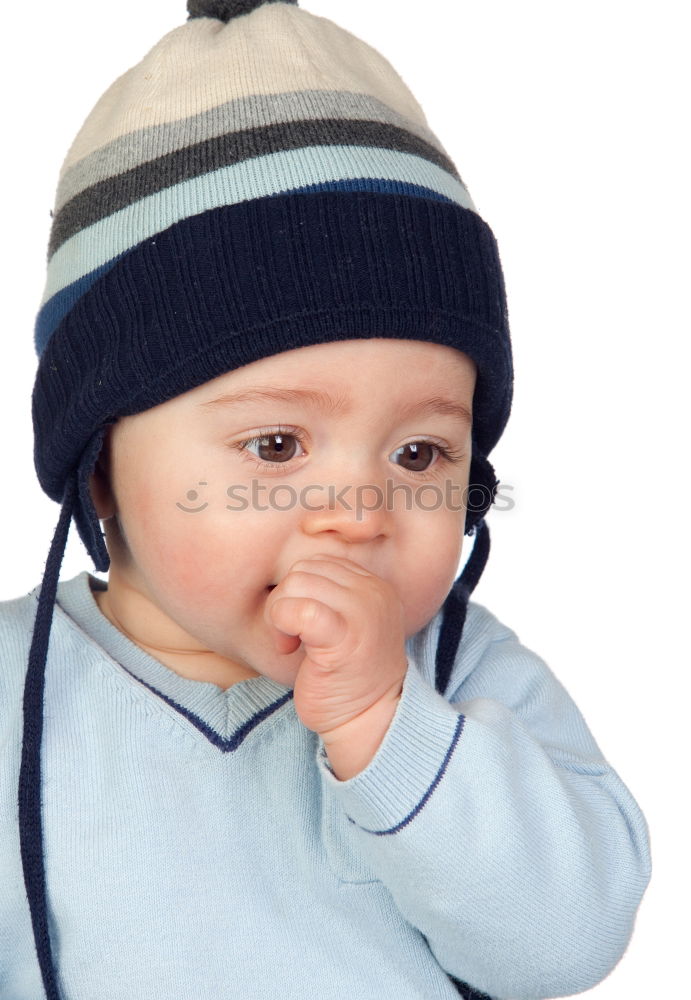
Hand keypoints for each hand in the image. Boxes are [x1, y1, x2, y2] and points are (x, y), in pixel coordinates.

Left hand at [264, 554, 406, 761]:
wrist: (370, 721)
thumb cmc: (347, 676)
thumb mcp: (347, 622)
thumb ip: (329, 594)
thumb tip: (289, 576)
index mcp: (374, 586)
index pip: (319, 561)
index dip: (300, 591)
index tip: (304, 625)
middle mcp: (373, 593)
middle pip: (303, 569)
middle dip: (286, 601)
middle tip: (292, 636)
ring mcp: (362, 612)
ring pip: (295, 584)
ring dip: (280, 615)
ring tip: (292, 644)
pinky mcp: (344, 637)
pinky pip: (295, 610)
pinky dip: (280, 627)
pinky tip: (289, 650)